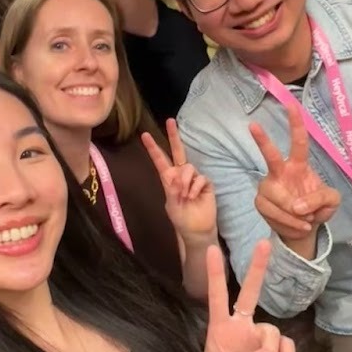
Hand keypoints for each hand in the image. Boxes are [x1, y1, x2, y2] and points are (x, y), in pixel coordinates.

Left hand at [141, 119, 216, 243]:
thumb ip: (172, 190)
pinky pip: (200, 178)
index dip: (153, 148)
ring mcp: (194, 178)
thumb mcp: (171, 205)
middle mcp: (181, 175)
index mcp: (169, 179)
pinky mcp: (206, 183)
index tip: (145, 135)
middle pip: (178, 152)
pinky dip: (195, 188)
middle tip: (170, 121)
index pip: (160, 160)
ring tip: (185, 196)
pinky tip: (194, 197)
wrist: (196, 230)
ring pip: (188, 168)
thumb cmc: (181, 218)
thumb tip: (178, 177)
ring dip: (185, 182)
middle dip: (173, 136)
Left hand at [202, 240, 296, 351]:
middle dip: (257, 269)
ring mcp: (258, 337)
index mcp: (220, 329)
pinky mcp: (273, 351)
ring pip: (273, 333)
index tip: (212, 250)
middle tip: (264, 243)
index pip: (217, 297)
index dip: (215, 275)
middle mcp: (241, 327)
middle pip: (250, 293)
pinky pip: (285, 349)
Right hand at [250, 104, 340, 247]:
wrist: (304, 230)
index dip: (295, 123)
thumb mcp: (331, 202)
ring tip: (306, 221)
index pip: (298, 142)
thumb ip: (320, 199)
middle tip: (253, 125)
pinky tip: (297, 226)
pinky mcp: (260, 203)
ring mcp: (268, 187)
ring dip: (295, 215)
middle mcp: (279, 172)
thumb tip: (297, 206)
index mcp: (298, 166)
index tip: (291, 104)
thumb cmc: (317, 208)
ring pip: (278, 198)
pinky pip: (273, 213)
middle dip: (262, 140)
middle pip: (270, 155)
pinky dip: (289, 224)